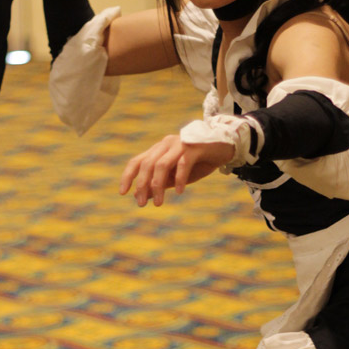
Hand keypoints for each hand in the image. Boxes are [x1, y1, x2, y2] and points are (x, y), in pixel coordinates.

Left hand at [119, 135, 233, 206]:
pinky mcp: (194, 147)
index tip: (123, 193)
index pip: (137, 161)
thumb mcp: (177, 176)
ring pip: (162, 165)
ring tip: (158, 203)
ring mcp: (180, 144)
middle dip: (142, 185)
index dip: (128, 176)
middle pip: (147, 164)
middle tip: (141, 204)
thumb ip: (161, 183)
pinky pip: (183, 163)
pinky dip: (179, 178)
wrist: (224, 148)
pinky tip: (179, 192)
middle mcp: (166, 144)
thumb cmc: (199, 162)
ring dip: (157, 185)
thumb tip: (142, 195)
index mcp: (159, 150)